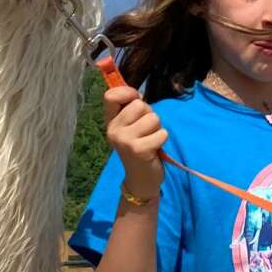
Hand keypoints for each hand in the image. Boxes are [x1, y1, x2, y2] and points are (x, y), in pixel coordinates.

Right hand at [103, 85, 166, 202]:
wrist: (141, 179)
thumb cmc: (140, 147)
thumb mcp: (131, 126)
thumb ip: (132, 109)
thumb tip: (137, 92)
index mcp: (110, 121)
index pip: (110, 95)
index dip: (127, 92)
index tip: (136, 99)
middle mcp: (113, 130)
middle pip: (139, 104)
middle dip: (149, 115)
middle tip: (145, 131)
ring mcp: (124, 140)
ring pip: (153, 118)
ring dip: (157, 128)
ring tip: (150, 140)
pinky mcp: (138, 150)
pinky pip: (161, 133)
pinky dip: (162, 140)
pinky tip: (154, 150)